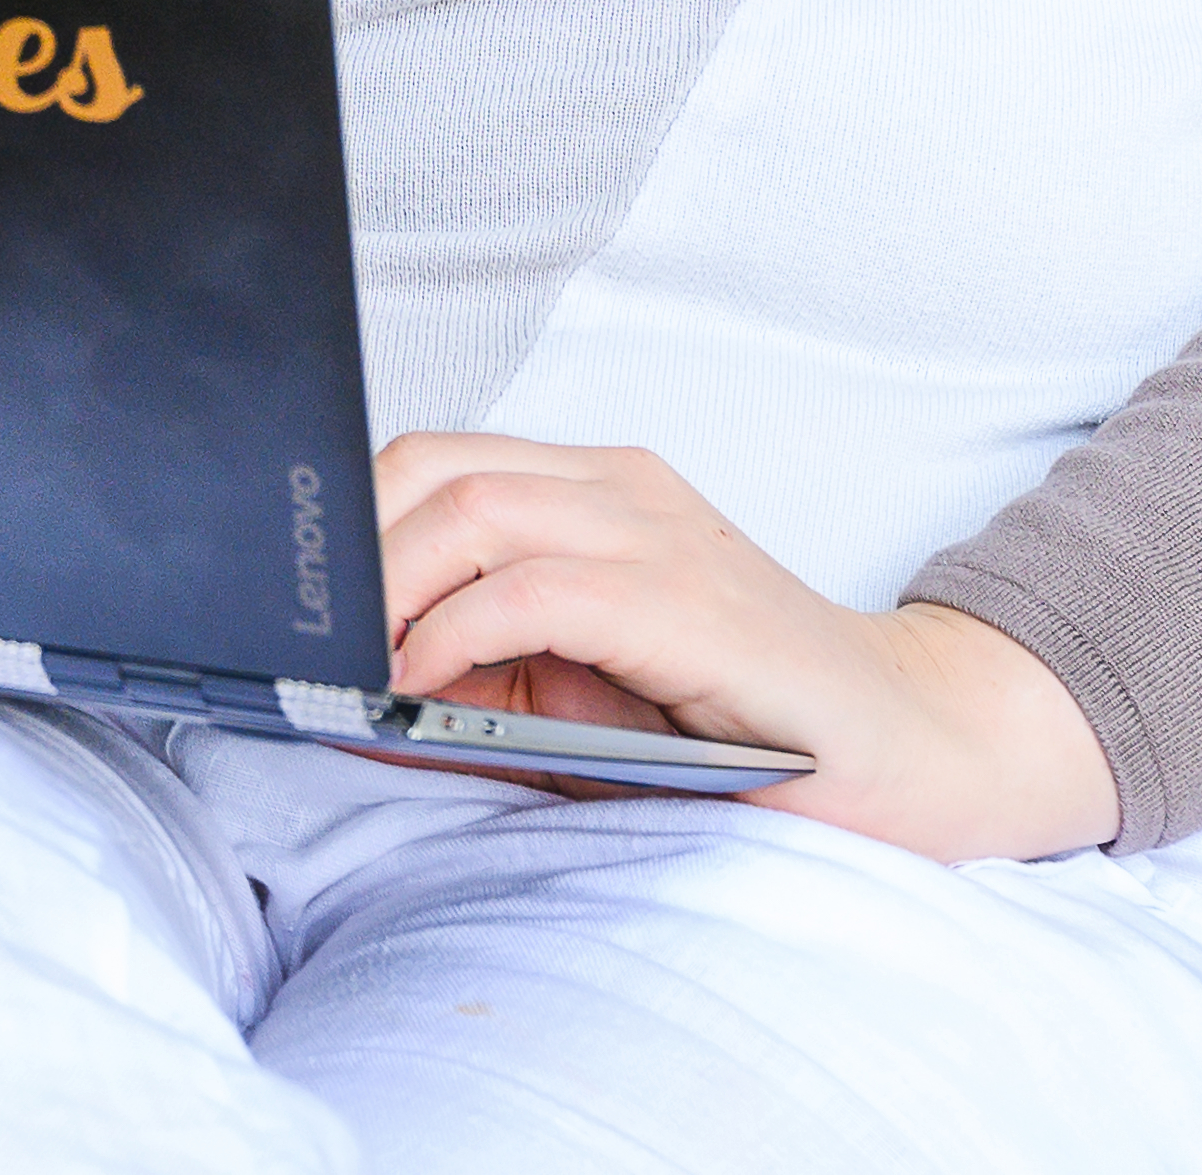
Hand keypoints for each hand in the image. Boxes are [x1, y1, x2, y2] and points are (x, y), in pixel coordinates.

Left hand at [371, 429, 1119, 863]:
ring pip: (470, 507)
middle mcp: (621, 487)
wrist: (905, 740)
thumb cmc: (737, 724)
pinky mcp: (684, 598)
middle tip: (312, 644)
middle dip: (349, 553)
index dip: (349, 524)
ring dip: (388, 591)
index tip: (296, 607)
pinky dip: (455, 635)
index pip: (433, 460)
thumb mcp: (579, 697)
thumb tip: (347, 698)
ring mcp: (656, 532)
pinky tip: (427, 681)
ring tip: (355, 666)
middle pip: (431, 467)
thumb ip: (477, 686)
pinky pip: (535, 588)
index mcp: (595, 489)